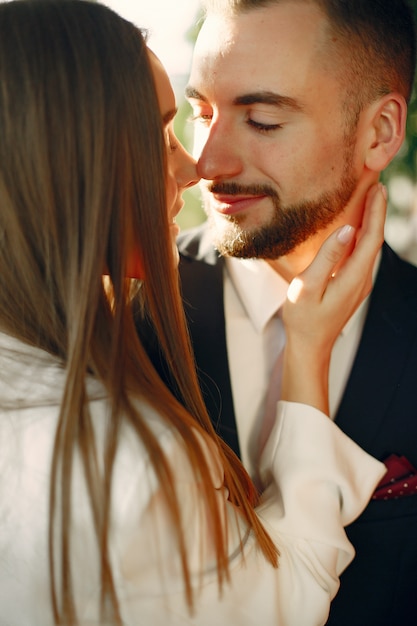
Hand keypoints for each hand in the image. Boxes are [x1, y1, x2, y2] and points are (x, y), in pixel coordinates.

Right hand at [281, 183, 386, 412]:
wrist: (310, 346)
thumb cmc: (303, 319)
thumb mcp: (308, 286)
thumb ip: (327, 257)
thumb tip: (346, 230)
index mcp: (354, 277)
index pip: (372, 237)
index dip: (376, 211)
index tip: (376, 188)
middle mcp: (363, 279)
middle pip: (375, 239)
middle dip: (377, 211)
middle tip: (375, 185)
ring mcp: (359, 284)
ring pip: (370, 247)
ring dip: (371, 223)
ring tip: (368, 199)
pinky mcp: (352, 286)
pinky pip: (362, 255)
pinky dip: (363, 236)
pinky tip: (356, 228)